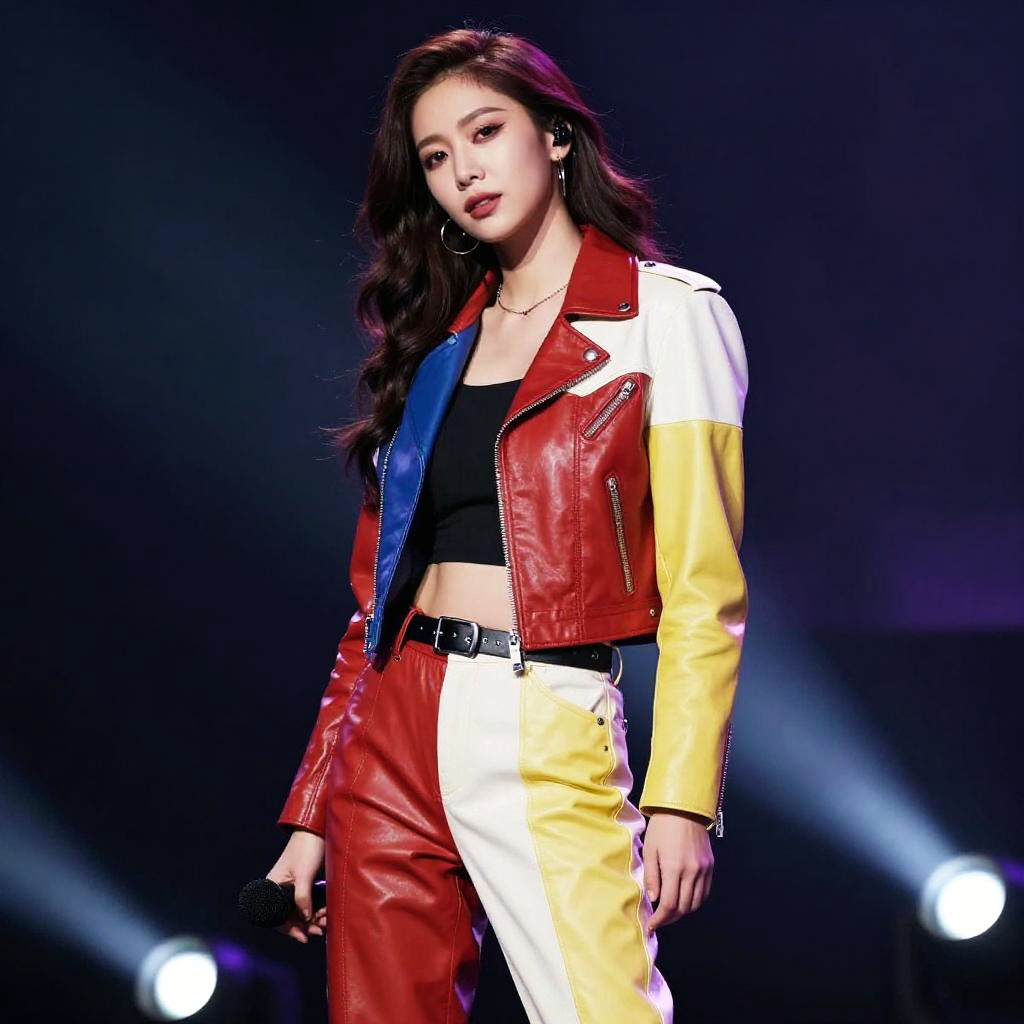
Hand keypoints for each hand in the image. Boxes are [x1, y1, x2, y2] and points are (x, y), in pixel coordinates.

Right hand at [266, 828, 327, 943]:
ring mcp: (294, 887)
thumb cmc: (306, 847)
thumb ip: (302, 897)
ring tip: (326, 921)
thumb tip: (305, 919)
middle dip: (305, 925)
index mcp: (273, 886)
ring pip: (302, 911)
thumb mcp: (304, 874)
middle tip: (319, 930)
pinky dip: (317, 909)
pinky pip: (310, 903)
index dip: (289, 929)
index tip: (303, 937)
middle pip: (290, 916)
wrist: (318, 828)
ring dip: (313, 919)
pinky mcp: (306, 883)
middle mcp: (281, 889)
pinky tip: (326, 912)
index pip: (277, 917)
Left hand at [642, 809, 714, 931]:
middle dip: (670, 918)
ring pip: (696, 904)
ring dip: (683, 911)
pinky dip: (694, 901)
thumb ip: (651, 876)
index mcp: (674, 868)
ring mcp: (704, 870)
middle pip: (684, 908)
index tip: (651, 925)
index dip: (660, 919)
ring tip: (670, 910)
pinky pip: (704, 892)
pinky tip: (684, 898)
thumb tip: (653, 899)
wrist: (684, 809)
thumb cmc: (662, 827)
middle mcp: (692, 872)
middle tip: (658, 919)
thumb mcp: (650, 849)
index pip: (669, 905)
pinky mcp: (710, 866)